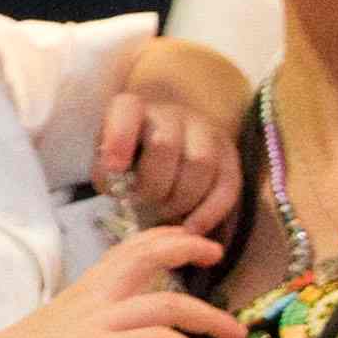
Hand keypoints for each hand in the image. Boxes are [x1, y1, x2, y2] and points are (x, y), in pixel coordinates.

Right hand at [0, 223, 239, 337]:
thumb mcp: (67, 326)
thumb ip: (97, 321)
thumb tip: (126, 336)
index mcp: (89, 288)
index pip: (130, 247)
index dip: (165, 238)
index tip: (191, 240)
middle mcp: (99, 296)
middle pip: (149, 254)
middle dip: (189, 248)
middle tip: (216, 254)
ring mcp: (103, 321)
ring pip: (169, 303)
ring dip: (210, 317)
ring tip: (234, 334)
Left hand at [95, 46, 247, 234]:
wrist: (164, 158)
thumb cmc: (128, 163)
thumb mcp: (108, 163)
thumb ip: (108, 173)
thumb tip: (117, 187)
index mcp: (134, 109)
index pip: (128, 110)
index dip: (120, 137)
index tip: (115, 167)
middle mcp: (172, 114)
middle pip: (166, 144)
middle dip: (152, 184)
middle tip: (143, 203)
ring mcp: (206, 131)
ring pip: (201, 163)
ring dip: (181, 198)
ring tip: (165, 213)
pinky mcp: (229, 155)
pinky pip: (227, 184)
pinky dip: (210, 212)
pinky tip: (192, 228)